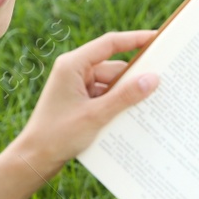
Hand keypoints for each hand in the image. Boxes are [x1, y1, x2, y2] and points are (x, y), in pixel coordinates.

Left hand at [10, 29, 162, 175]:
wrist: (34, 159)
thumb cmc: (58, 135)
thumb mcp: (96, 115)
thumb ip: (125, 96)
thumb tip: (152, 78)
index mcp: (72, 65)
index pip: (109, 44)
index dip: (135, 39)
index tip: (158, 39)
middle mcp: (74, 72)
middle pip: (113, 68)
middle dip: (134, 78)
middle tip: (163, 81)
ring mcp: (76, 88)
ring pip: (111, 85)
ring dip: (127, 96)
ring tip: (152, 104)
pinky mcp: (80, 103)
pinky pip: (105, 98)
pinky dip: (118, 105)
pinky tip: (134, 117)